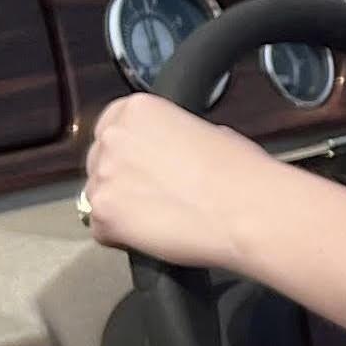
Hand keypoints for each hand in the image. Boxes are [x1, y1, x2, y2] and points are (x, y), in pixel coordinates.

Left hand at [83, 93, 284, 273]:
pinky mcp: (102, 215)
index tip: (143, 163)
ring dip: (122, 207)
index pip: (111, 125)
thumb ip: (172, 137)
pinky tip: (154, 232)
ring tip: (161, 215)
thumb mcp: (210, 131)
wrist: (248, 210)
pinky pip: (101, 229)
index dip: (130, 149)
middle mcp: (114, 138)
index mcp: (139, 109)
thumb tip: (168, 152)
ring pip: (98, 195)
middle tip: (156, 192)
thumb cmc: (240, 173)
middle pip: (100, 160)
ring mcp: (103, 177)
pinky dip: (121, 236)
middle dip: (122, 177)